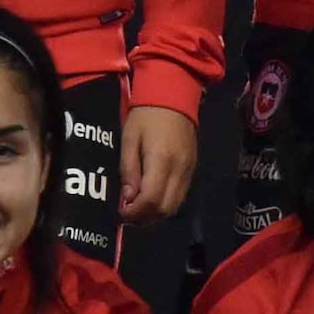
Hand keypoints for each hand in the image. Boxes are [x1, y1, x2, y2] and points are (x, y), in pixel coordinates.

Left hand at [119, 105, 198, 223]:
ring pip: (174, 206)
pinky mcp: (192, 169)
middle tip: (127, 214)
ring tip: (138, 208)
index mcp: (161, 161)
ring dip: (155, 214)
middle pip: (164, 209)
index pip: (150, 200)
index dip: (134, 213)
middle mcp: (179, 170)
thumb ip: (128, 170)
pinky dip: (165, 203)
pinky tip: (151, 197)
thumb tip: (127, 199)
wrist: (174, 95)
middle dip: (145, 218)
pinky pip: (180, 195)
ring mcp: (189, 171)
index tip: (121, 213)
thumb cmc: (146, 115)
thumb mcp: (129, 139)